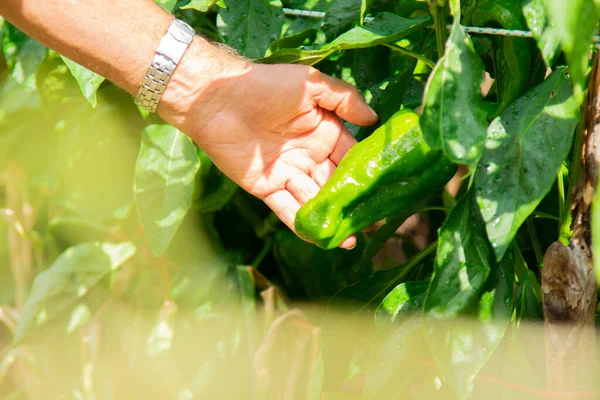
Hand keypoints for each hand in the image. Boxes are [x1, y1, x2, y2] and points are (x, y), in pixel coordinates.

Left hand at [160, 41, 377, 248]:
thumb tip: (374, 119)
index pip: (349, 156)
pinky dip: (302, 224)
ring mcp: (287, 173)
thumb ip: (344, 98)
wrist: (219, 99)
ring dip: (330, 219)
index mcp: (322, 132)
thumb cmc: (266, 86)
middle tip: (371, 225)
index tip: (384, 192)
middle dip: (350, 203)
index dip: (364, 173)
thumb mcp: (310, 84)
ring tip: (351, 239)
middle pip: (334, 183)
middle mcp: (308, 155)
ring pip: (313, 199)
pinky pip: (286, 209)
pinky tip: (320, 238)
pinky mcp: (265, 187)